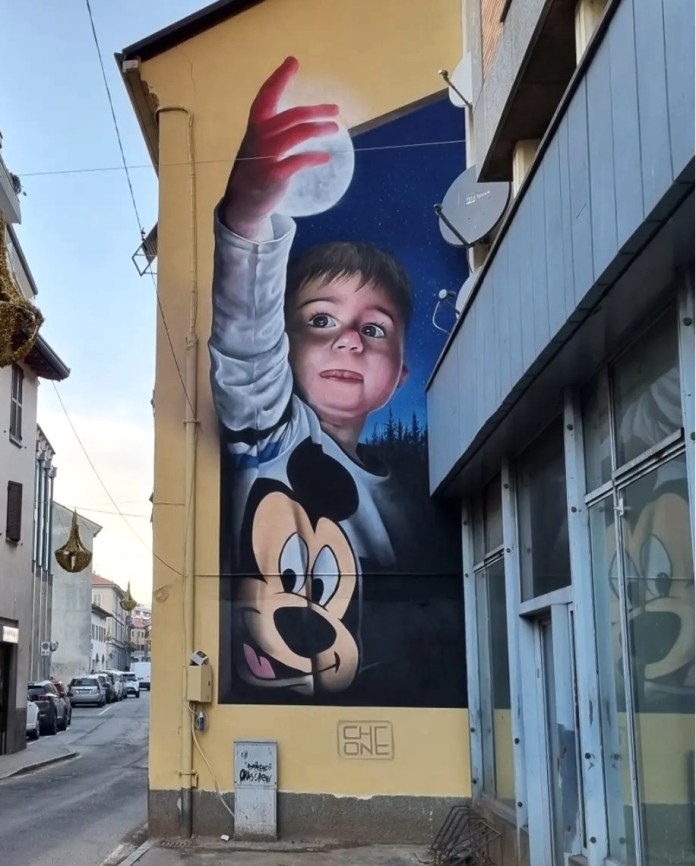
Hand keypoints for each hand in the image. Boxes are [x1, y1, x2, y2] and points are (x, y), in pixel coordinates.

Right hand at [221, 57, 338, 238]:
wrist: (243, 204)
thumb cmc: (254, 171)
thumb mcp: (258, 145)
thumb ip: (273, 131)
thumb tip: (302, 119)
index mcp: (255, 127)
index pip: (267, 96)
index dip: (280, 78)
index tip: (293, 61)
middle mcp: (259, 137)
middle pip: (292, 115)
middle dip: (315, 110)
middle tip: (335, 109)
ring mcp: (266, 156)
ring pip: (298, 134)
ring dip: (319, 129)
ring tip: (334, 129)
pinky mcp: (274, 175)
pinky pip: (299, 160)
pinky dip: (314, 157)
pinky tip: (325, 157)